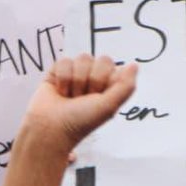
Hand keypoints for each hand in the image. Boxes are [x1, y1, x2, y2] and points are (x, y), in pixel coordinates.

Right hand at [20, 54, 137, 153]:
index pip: (115, 67)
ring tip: (71, 97)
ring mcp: (76, 74)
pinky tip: (60, 92)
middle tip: (83, 99)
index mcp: (109, 86)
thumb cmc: (80, 122)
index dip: (106, 80)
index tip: (98, 98)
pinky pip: (65, 60)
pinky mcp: (58, 71)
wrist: (51, 128)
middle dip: (92, 81)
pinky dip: (62, 78)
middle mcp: (94, 79)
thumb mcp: (109, 106)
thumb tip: (135, 64)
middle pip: (101, 60)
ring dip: (76, 81)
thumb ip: (126, 87)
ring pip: (83, 58)